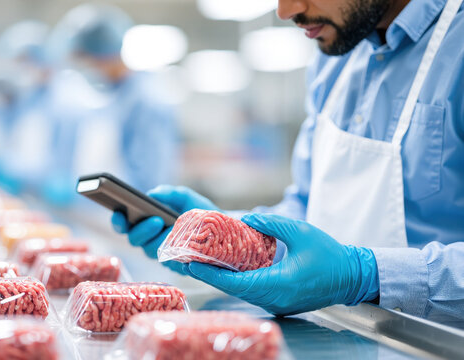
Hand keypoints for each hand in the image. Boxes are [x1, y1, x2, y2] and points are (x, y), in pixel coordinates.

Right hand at [111, 185, 218, 273]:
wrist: (224, 231)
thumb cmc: (200, 214)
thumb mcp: (186, 198)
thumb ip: (170, 194)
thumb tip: (153, 194)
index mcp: (146, 223)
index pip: (124, 225)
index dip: (118, 221)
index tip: (119, 213)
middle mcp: (150, 240)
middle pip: (134, 240)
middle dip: (142, 230)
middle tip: (156, 220)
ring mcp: (162, 254)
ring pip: (150, 251)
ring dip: (158, 240)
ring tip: (171, 227)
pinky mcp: (177, 265)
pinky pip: (169, 261)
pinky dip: (172, 251)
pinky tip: (181, 241)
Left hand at [183, 213, 378, 314]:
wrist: (353, 277)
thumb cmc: (331, 255)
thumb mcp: (301, 231)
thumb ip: (271, 224)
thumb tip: (245, 218)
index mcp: (279, 284)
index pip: (236, 282)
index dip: (212, 274)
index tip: (192, 265)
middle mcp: (275, 298)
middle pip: (234, 289)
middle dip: (211, 275)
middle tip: (189, 261)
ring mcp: (277, 303)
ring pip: (242, 292)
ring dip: (222, 278)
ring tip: (202, 264)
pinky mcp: (279, 302)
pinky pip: (252, 292)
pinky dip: (237, 281)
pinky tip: (226, 269)